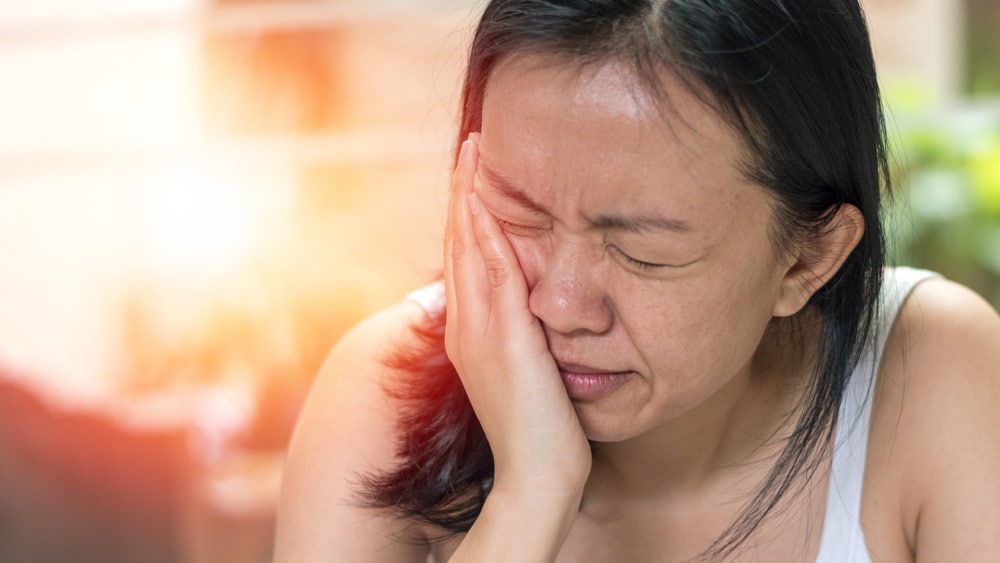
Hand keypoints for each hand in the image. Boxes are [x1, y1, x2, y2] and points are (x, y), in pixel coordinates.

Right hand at [443, 135, 591, 499]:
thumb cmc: (540, 429)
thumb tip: (529, 308)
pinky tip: (487, 198)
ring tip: (474, 152)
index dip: (469, 214)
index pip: (467, 260)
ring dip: (470, 196)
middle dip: (465, 191)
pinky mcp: (506, 340)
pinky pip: (493, 273)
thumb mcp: (526, 371)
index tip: (477, 174)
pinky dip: (487, 231)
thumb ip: (519, 337)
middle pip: (460, 244)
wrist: (540, 476)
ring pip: (469, 249)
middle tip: (472, 142)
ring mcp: (481, 333)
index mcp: (472, 333)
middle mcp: (467, 327)